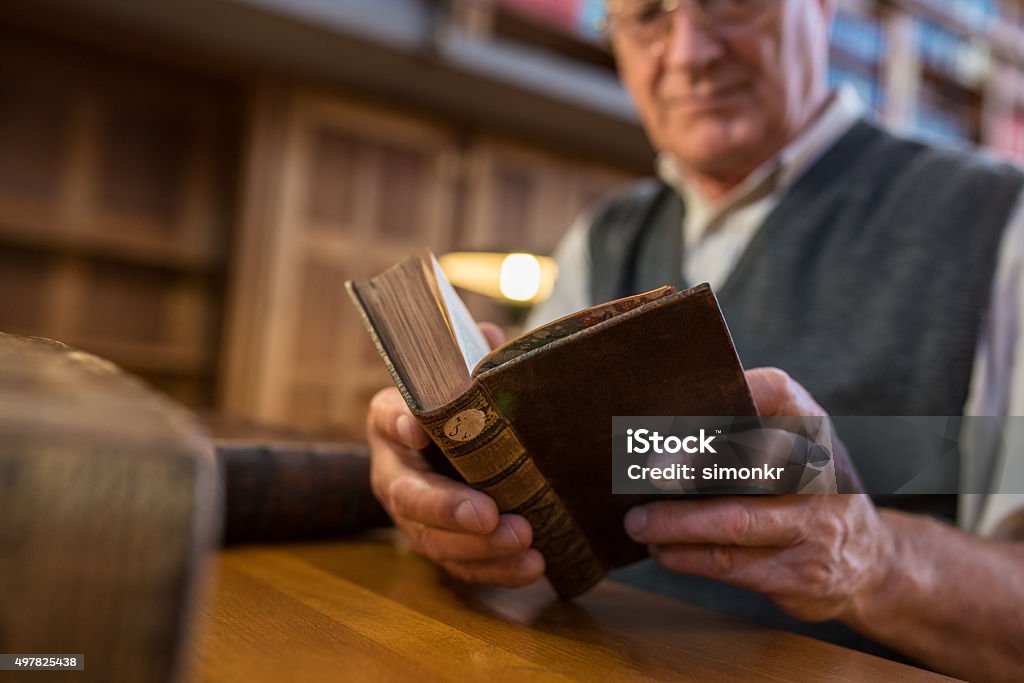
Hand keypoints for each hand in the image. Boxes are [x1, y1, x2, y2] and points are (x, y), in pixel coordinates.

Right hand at [366, 322, 544, 586]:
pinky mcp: (441, 546)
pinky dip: (497, 570)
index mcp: (393, 419)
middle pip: (408, 494)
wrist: (458, 450)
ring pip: (433, 539)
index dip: (399, 422)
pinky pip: (462, 566)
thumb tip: (493, 340)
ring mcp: (413, 515)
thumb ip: (473, 354)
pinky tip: (532, 566)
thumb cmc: (462, 405)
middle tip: (487, 513)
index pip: (386, 415)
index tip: (418, 429)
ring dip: (478, 547)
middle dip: (447, 508)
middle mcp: (395, 470)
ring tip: (523, 539)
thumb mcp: (463, 375)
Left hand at [624, 367, 890, 621]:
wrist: (870, 562)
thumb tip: (659, 435)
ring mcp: (815, 529)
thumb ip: (747, 434)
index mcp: (814, 430)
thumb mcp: (796, 451)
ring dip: (675, 524)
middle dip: (692, 468)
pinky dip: (687, 557)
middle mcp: (822, 475)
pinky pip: (731, 565)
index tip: (692, 396)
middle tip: (647, 471)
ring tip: (637, 522)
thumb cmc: (806, 493)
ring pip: (733, 523)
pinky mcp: (799, 576)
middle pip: (751, 465)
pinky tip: (662, 549)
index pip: (779, 393)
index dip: (739, 390)